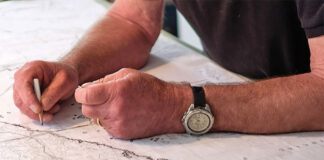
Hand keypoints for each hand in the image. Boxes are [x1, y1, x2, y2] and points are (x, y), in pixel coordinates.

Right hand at [13, 61, 78, 121]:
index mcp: (32, 69)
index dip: (29, 99)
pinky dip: (40, 113)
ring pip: (23, 106)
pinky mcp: (26, 97)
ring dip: (38, 113)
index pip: (23, 85)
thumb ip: (53, 93)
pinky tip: (51, 109)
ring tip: (55, 109)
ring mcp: (23, 88)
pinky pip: (28, 109)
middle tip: (49, 115)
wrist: (67, 74)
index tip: (39, 109)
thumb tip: (43, 106)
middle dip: (34, 110)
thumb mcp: (65, 81)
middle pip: (20, 99)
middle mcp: (23, 78)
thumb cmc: (66, 74)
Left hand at [75, 68, 191, 139]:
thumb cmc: (150, 88)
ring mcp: (118, 123)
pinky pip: (106, 127)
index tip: (84, 91)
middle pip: (86, 109)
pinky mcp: (121, 133)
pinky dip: (110, 120)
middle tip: (102, 97)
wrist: (168, 107)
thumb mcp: (127, 74)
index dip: (81, 93)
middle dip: (90, 102)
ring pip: (96, 118)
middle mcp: (115, 109)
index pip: (83, 96)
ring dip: (101, 111)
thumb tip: (89, 87)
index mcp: (115, 91)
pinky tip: (123, 113)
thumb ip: (105, 79)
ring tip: (117, 105)